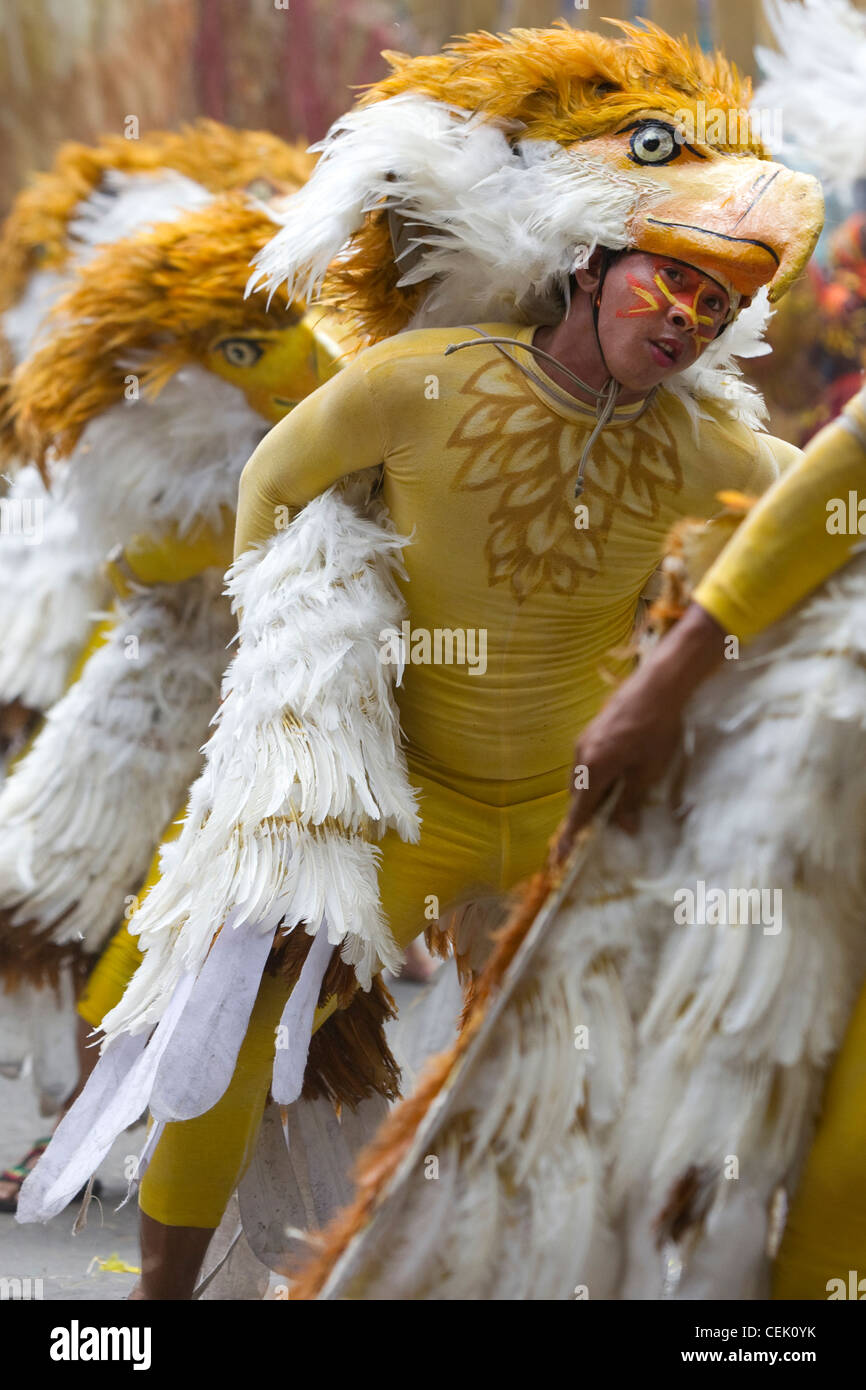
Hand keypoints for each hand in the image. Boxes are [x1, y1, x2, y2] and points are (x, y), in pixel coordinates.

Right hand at [551, 603, 727, 866]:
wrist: (657, 687)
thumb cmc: (656, 732)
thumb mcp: (647, 772)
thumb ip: (630, 800)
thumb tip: (623, 826)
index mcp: (594, 770)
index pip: (578, 812)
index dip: (571, 836)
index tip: (561, 856)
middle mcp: (581, 756)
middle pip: (577, 795)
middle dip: (586, 813)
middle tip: (601, 827)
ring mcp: (584, 741)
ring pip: (582, 778)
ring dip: (593, 793)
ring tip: (614, 800)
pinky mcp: (591, 731)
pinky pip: (587, 763)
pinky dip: (596, 776)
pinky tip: (617, 773)